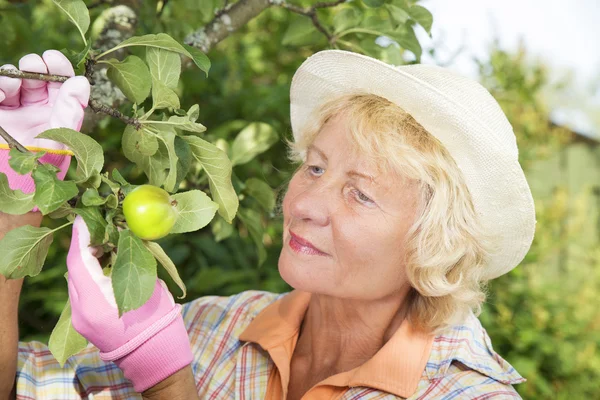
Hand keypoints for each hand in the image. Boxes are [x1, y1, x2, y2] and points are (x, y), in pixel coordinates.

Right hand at [0, 50, 89, 192]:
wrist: (7, 186)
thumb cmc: (38, 170)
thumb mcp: (57, 142)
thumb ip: (69, 112)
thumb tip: (82, 82)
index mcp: (58, 114)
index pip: (62, 85)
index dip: (59, 68)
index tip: (54, 59)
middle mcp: (36, 109)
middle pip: (38, 77)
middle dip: (36, 66)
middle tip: (35, 65)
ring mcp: (13, 109)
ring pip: (14, 79)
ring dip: (13, 76)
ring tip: (11, 87)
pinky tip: (0, 95)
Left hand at [66, 216, 193, 392]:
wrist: (155, 356)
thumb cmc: (158, 319)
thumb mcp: (148, 284)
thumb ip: (130, 260)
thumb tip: (123, 236)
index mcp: (96, 301)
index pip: (78, 261)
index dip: (80, 236)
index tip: (85, 217)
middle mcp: (81, 311)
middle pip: (74, 270)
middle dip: (84, 246)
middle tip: (100, 228)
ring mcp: (80, 320)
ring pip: (76, 281)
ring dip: (87, 261)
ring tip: (105, 244)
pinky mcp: (85, 323)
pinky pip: (82, 292)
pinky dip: (90, 276)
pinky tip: (105, 266)